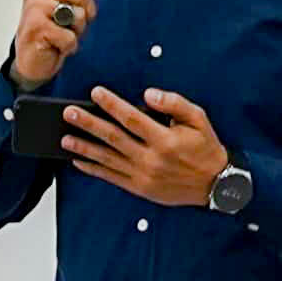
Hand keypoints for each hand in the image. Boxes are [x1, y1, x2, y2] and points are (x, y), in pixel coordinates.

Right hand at [8, 0, 101, 89]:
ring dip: (76, 30)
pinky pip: (70, 36)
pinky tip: (56, 44)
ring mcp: (33, 8)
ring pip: (78, 15)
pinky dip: (69, 45)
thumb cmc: (51, 22)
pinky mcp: (35, 29)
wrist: (33, 55)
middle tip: (68, 20)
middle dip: (84, 13)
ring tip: (61, 31)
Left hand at [61, 88, 232, 207]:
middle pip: (113, 138)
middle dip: (88, 124)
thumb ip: (174, 103)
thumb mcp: (198, 119)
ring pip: (107, 159)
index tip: (96, 92)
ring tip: (65, 138)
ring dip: (84, 147)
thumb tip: (148, 94)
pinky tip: (78, 160)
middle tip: (69, 113)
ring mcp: (143, 175)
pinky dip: (92, 169)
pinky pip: (110, 177)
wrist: (216, 184)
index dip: (111, 104)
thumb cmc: (205, 148)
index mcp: (165, 140)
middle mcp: (151, 158)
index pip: (131, 118)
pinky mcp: (139, 187)